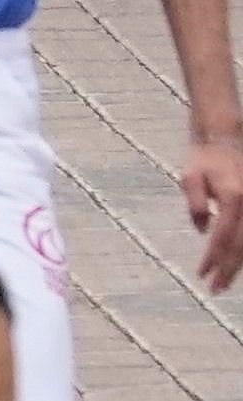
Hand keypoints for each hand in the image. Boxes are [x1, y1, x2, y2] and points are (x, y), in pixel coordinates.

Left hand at [184, 135, 242, 290]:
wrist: (225, 139)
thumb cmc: (204, 159)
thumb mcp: (190, 177)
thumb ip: (195, 203)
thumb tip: (203, 231)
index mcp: (233, 198)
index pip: (222, 236)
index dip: (212, 258)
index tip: (201, 274)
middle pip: (241, 246)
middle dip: (228, 270)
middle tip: (214, 289)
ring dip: (239, 265)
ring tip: (224, 283)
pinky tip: (235, 264)